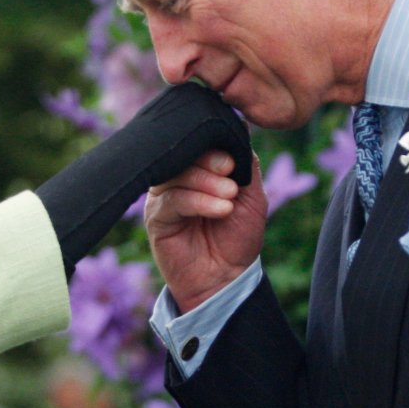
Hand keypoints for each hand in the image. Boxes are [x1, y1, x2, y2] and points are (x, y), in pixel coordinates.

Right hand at [145, 151, 266, 311]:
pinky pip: (172, 199)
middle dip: (211, 161)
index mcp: (199, 168)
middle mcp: (178, 177)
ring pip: (178, 174)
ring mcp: (164, 196)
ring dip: (207, 182)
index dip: (214, 144)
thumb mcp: (252, 195)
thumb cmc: (238, 236)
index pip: (198, 142)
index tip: (233, 161)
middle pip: (185, 153)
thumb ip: (246, 163)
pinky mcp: (155, 217)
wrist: (227, 277)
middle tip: (231, 174)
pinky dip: (198, 201)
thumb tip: (238, 130)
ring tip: (229, 197)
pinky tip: (220, 209)